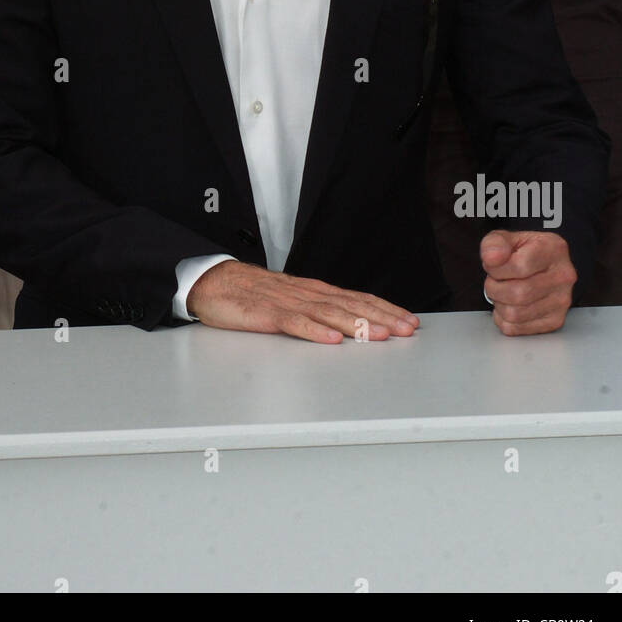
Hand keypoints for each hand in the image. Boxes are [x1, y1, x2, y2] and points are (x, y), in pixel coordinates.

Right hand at [186, 260, 420, 342]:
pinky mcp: (266, 315)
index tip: (408, 320)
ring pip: (327, 313)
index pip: (356, 299)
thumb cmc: (252, 295)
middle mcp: (306, 293)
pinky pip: (294, 323)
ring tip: (378, 335)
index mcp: (314, 291)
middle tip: (406, 329)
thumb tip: (348, 324)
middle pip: (349, 305)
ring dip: (356, 324)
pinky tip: (331, 339)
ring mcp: (287, 303)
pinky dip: (314, 331)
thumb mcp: (291, 301)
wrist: (213, 282)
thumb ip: (316, 311)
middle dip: (381, 317)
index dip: (384, 309)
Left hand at [481, 230, 576, 335]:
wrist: (541, 266)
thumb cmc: (524, 252)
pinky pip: (516, 328)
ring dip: (498, 304)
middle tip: (494, 280)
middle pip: (518, 294)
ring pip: (515, 314)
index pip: (520, 266)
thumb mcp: (506, 238)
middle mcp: (563, 276)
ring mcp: (561, 301)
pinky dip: (503, 318)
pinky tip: (508, 304)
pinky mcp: (555, 320)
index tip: (492, 265)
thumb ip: (494, 244)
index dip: (496, 268)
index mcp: (554, 250)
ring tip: (503, 291)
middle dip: (494, 288)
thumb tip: (492, 258)